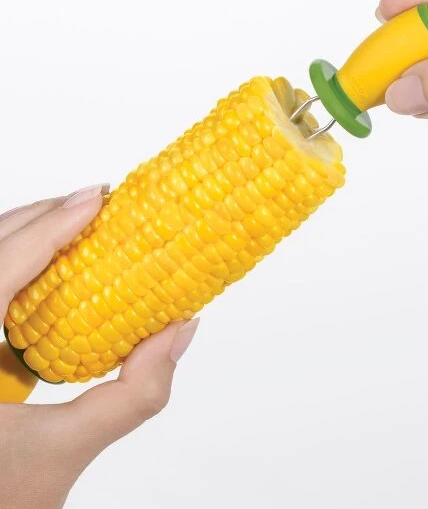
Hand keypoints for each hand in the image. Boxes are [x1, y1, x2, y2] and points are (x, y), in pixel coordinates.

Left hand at [0, 186, 198, 508]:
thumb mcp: (66, 453)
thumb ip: (135, 394)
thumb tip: (182, 328)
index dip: (47, 228)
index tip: (96, 198)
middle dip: (41, 218)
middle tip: (99, 201)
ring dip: (29, 234)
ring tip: (82, 221)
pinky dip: (20, 263)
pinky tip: (55, 263)